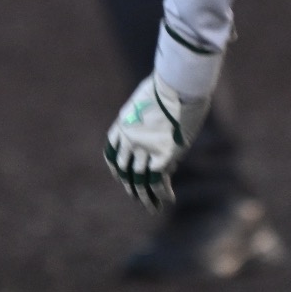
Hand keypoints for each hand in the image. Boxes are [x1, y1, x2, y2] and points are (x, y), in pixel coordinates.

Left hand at [105, 74, 209, 211]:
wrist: (178, 83)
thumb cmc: (169, 87)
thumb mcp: (148, 104)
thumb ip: (146, 124)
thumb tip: (154, 140)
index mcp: (122, 126)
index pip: (112, 155)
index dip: (117, 170)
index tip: (122, 178)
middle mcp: (128, 141)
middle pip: (125, 172)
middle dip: (132, 188)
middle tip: (140, 200)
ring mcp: (144, 149)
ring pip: (140, 181)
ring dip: (146, 198)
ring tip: (153, 208)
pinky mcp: (162, 154)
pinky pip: (159, 180)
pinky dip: (163, 193)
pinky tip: (169, 199)